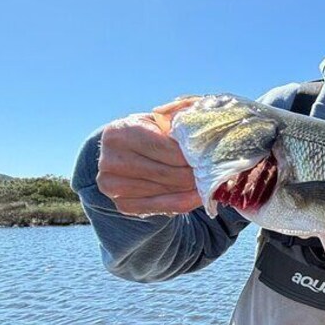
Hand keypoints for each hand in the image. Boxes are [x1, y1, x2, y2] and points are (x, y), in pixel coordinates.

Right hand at [97, 98, 200, 215]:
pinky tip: (199, 195)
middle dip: (194, 172)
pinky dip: (185, 201)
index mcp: (119, 132)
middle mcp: (110, 160)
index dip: (189, 152)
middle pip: (166, 172)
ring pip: (167, 190)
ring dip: (191, 187)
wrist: (126, 155)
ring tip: (209, 180)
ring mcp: (113, 185)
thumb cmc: (150, 133)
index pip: (162, 146)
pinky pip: (163, 207)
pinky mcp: (123, 204)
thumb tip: (202, 123)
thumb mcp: (160, 120)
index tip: (210, 154)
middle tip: (214, 170)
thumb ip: (178, 118)